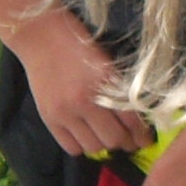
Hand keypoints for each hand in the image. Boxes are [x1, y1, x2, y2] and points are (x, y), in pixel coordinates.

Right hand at [15, 17, 150, 157]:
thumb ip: (120, 91)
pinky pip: (71, 147)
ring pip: (94, 147)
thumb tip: (135, 122)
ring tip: (104, 137)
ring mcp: (65, 112)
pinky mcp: (49, 119)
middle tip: (127, 141)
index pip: (131, 121)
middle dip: (124, 142)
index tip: (144, 140)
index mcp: (105, 83)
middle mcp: (85, 101)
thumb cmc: (79, 45)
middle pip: (113, 139)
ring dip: (103, 145)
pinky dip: (82, 146)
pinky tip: (84, 136)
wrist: (41, 37)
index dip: (142, 136)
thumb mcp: (107, 64)